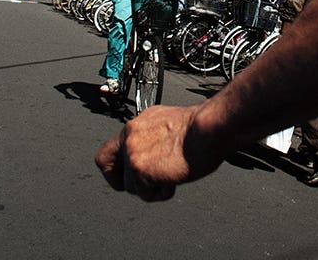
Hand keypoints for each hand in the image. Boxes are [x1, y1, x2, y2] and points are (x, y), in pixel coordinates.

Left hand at [95, 105, 224, 201]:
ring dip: (151, 188)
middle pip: (107, 165)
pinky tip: (174, 180)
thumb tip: (157, 156)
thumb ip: (156, 138)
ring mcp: (132, 152)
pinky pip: (144, 194)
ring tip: (172, 177)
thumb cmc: (203, 128)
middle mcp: (130, 134)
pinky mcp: (139, 169)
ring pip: (130, 184)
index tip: (132, 172)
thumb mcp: (172, 126)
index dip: (118, 164)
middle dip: (122, 180)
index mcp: (139, 123)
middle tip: (143, 184)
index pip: (113, 146)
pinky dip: (160, 193)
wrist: (210, 128)